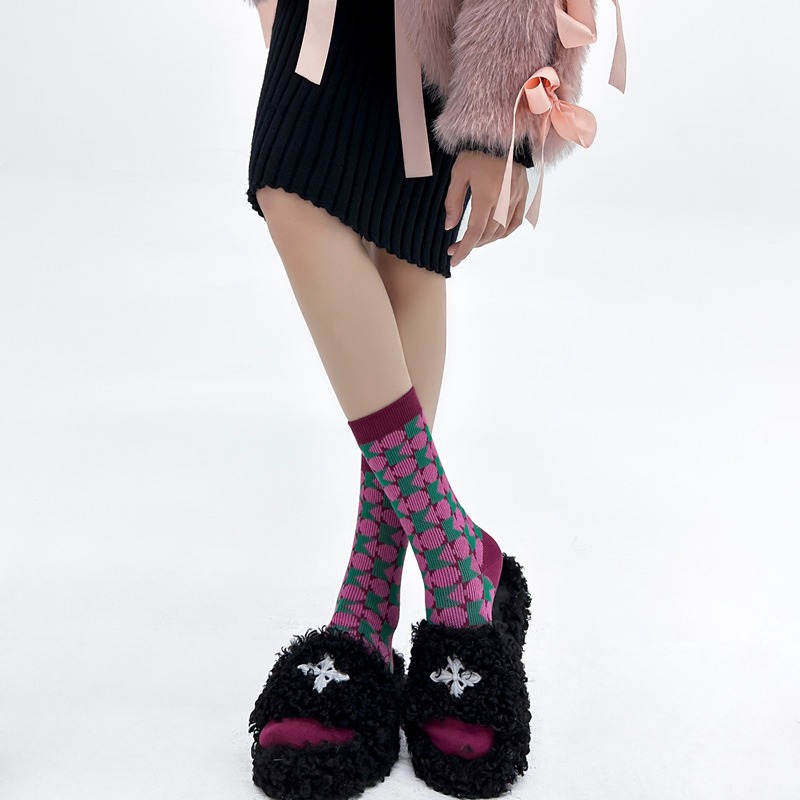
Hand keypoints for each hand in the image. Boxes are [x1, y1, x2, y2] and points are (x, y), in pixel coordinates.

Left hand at [443, 150, 528, 267]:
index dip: (464, 249)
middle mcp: (504, 199)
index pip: (475, 231)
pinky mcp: (523, 195)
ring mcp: (516, 198)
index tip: (454, 260)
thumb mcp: (459, 174)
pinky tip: (492, 235)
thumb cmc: (477, 152)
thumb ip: (453, 202)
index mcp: (487, 194)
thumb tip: (450, 227)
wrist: (502, 135)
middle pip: (488, 234)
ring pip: (502, 231)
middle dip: (471, 246)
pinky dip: (503, 233)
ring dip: (485, 241)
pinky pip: (515, 222)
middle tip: (455, 249)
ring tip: (471, 242)